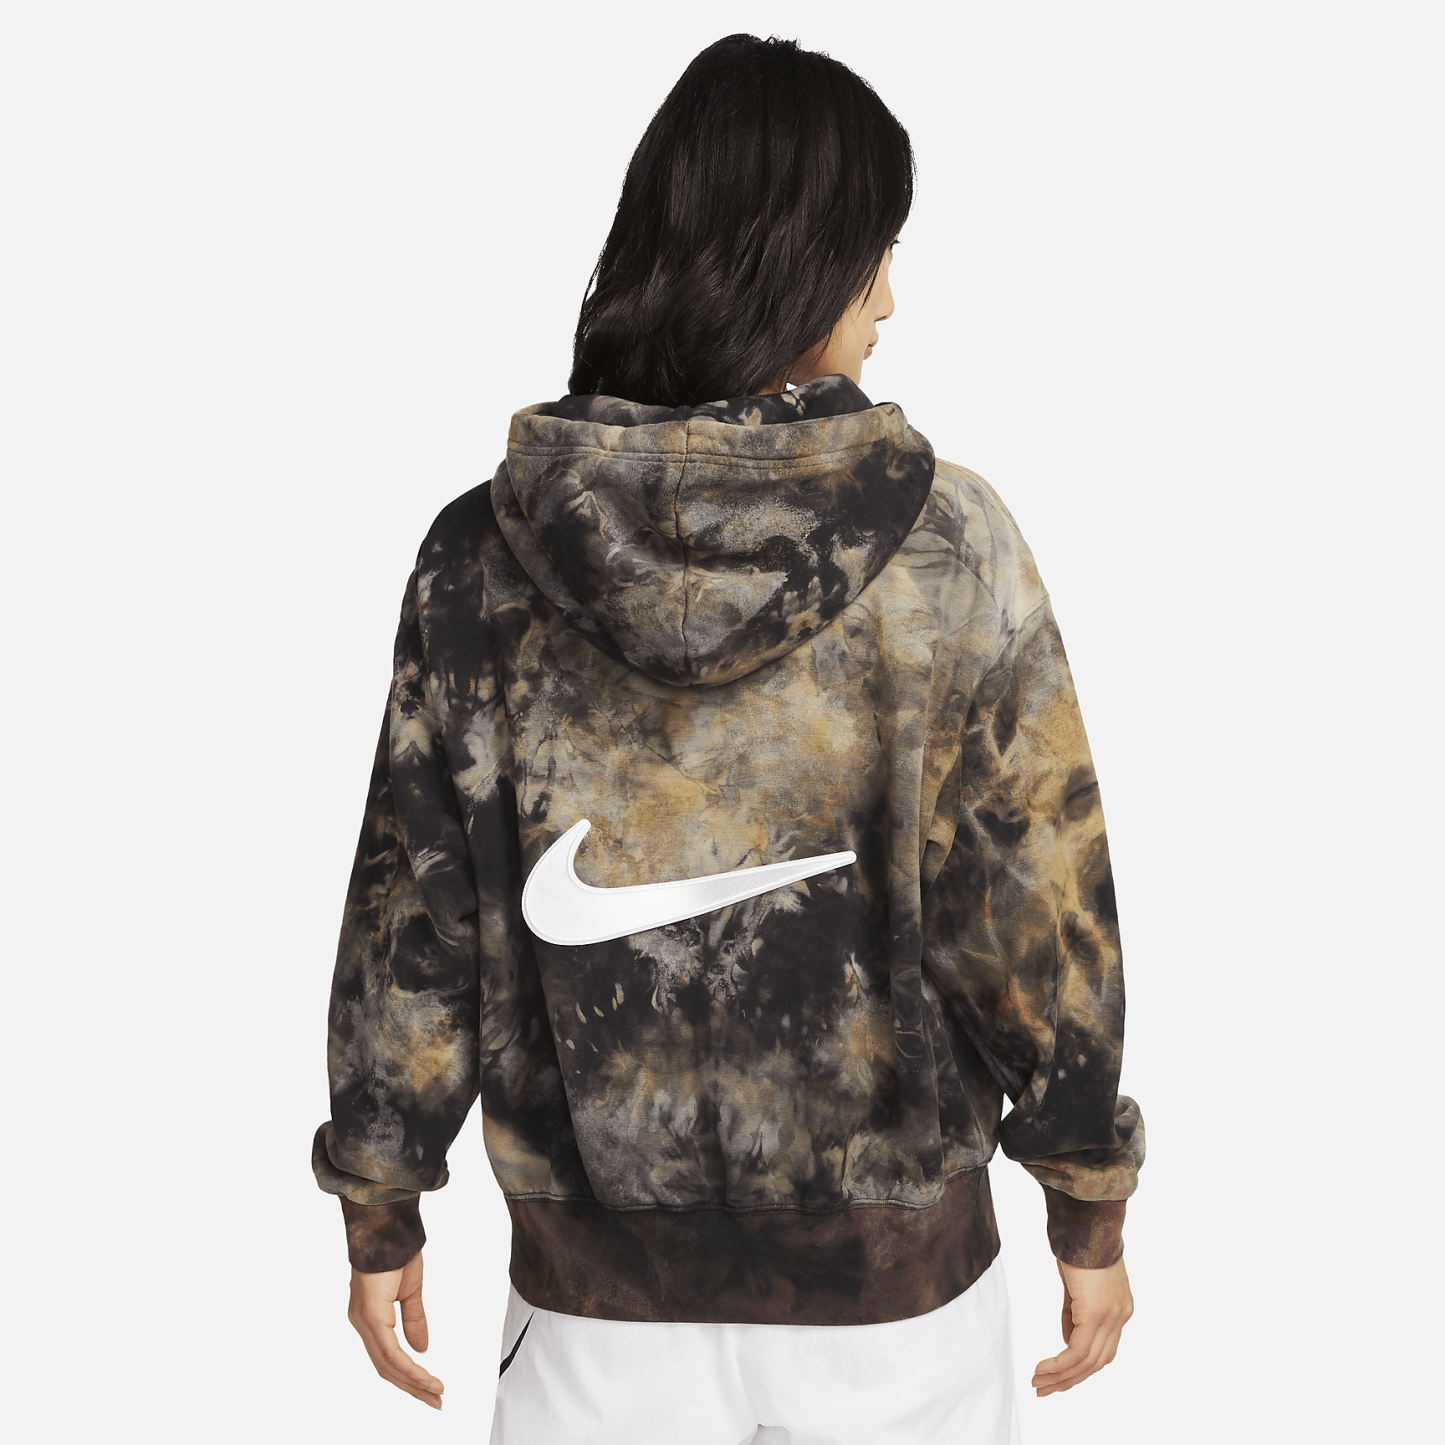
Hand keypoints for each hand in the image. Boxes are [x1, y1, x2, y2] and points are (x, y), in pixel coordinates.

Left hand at [347, 1250, 444, 1408]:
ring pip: (387, 1365)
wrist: (388, 1226)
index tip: (431, 1388)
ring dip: (413, 1382)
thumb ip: (414, 1320)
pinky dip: (408, 1368)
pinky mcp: (370, 1316)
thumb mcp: (410, 1290)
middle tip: (436, 1401)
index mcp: (370, 1317)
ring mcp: (364, 1321)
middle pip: (386, 1367)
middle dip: (413, 1387)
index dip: (409, 1376)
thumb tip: (421, 1350)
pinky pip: (389, 1352)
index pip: (388, 1357)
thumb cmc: (397, 1250)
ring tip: (436, 1393)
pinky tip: (424, 1376)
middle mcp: (362, 1323)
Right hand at [1030, 1254, 1132, 1396]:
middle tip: (1045, 1389)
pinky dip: (1059, 1364)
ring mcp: (1112, 1317)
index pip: (1102, 1350)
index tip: (1057, 1375)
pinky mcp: (1097, 1313)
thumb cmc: (1077, 1244)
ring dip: (1061, 1376)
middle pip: (1096, 1362)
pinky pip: (1077, 1351)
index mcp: (1120, 1309)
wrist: (1086, 1222)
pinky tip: (1043, 1368)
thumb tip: (1067, 1340)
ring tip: (1038, 1383)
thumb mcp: (1076, 1284)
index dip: (1080, 1367)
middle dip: (1069, 1379)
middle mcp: (1121, 1317)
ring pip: (1087, 1361)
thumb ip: (1075, 1313)